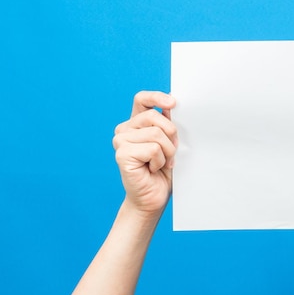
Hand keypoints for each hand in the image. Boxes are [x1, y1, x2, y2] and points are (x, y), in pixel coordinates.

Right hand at [112, 91, 177, 216]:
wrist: (154, 197)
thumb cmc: (163, 171)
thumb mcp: (170, 142)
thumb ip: (167, 123)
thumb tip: (172, 103)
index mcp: (136, 123)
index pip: (142, 99)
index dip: (157, 97)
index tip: (173, 103)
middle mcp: (125, 129)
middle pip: (154, 116)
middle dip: (171, 135)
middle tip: (171, 153)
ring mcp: (120, 141)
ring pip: (156, 133)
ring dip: (167, 151)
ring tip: (162, 163)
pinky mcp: (122, 154)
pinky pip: (153, 149)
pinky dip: (160, 161)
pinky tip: (153, 169)